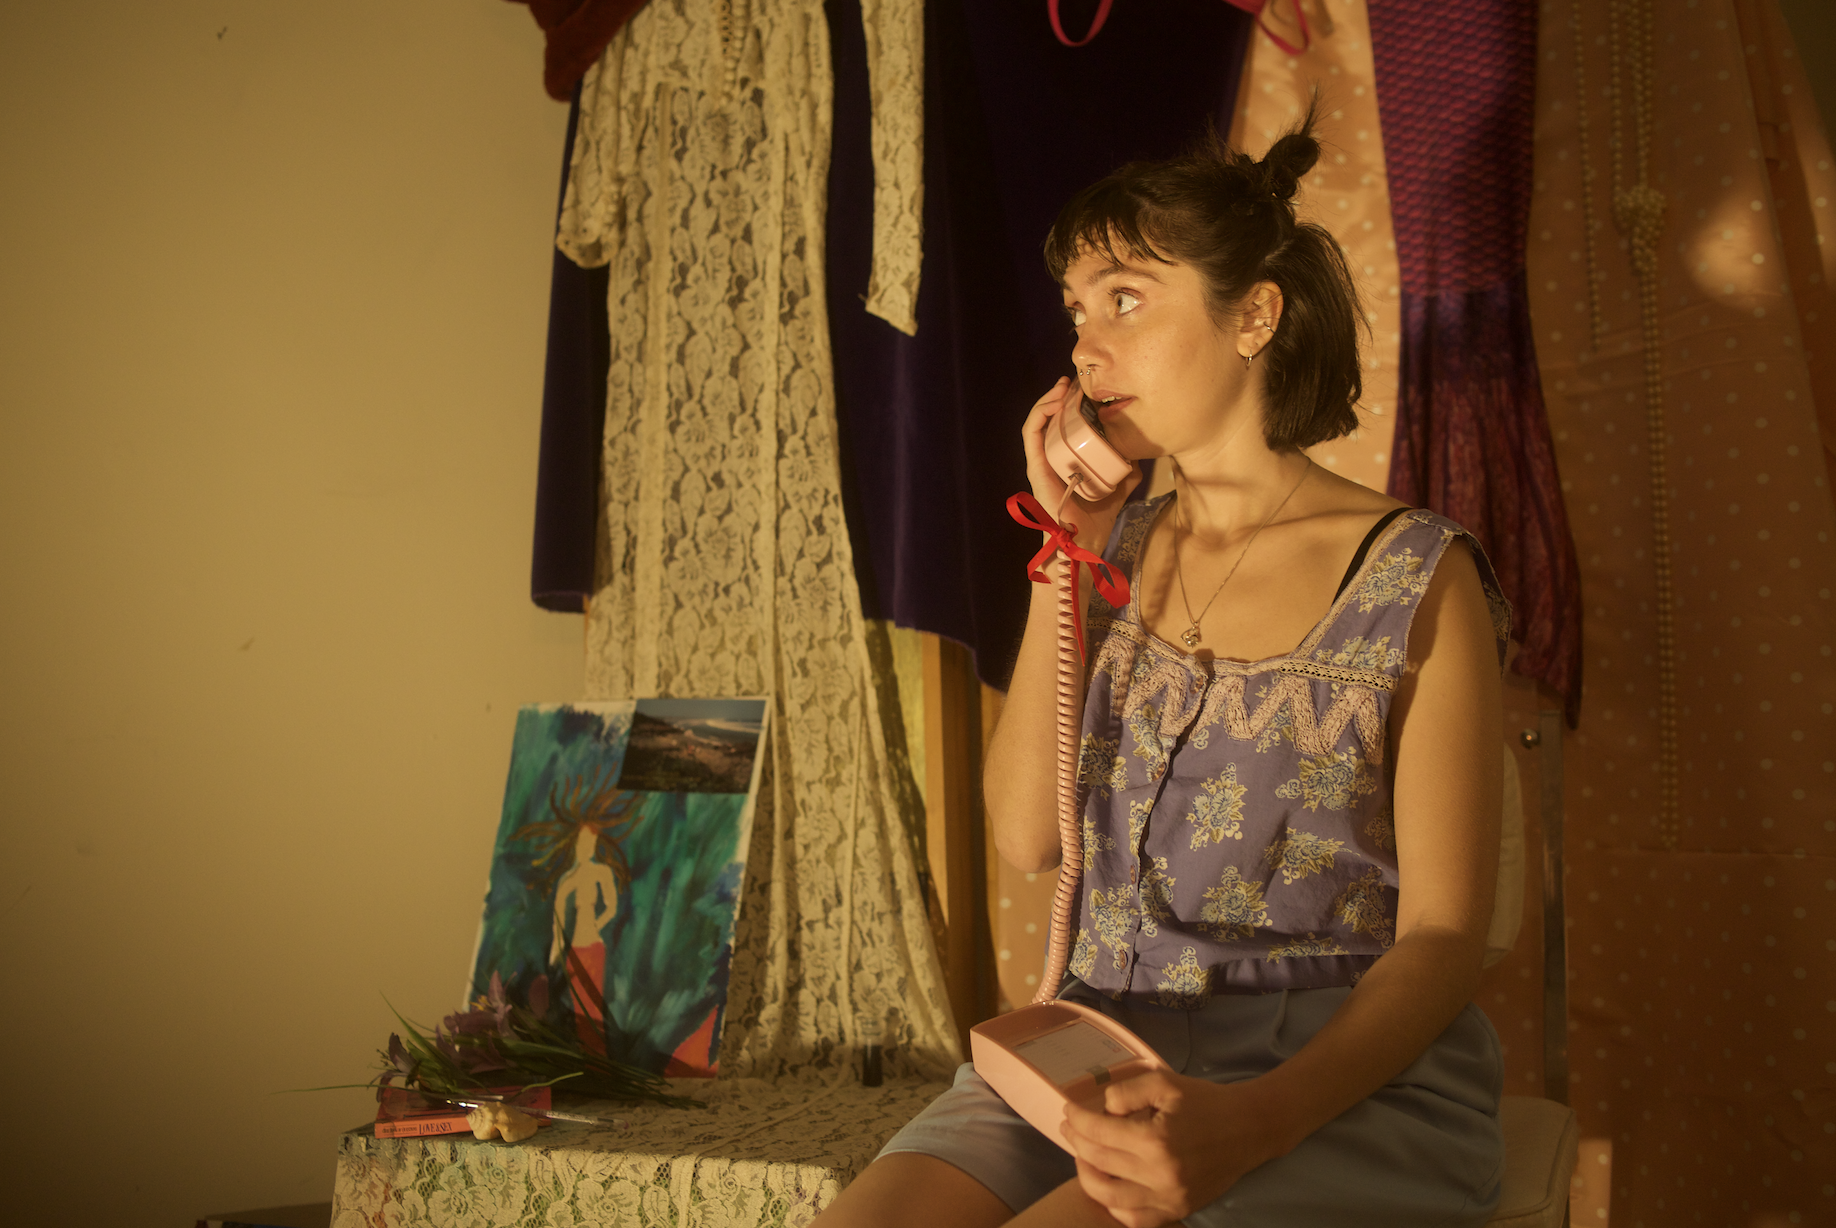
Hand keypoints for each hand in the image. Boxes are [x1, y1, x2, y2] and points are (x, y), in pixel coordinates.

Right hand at [1020, 377, 1140, 553]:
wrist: (1084, 541)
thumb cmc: (1096, 519)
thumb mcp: (1119, 485)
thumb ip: (1126, 469)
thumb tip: (1138, 453)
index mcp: (1065, 460)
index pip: (1063, 426)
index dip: (1071, 405)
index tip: (1086, 390)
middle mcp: (1050, 458)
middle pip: (1049, 420)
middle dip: (1059, 397)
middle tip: (1075, 381)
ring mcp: (1041, 462)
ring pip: (1038, 422)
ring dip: (1048, 400)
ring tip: (1064, 386)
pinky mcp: (1036, 466)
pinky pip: (1032, 434)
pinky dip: (1039, 414)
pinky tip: (1054, 401)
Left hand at [1059, 1070, 1283, 1227]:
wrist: (1249, 1128)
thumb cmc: (1205, 1102)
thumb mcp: (1164, 1082)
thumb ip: (1127, 1092)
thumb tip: (1103, 1110)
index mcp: (1156, 1139)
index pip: (1100, 1133)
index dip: (1078, 1120)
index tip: (1068, 1111)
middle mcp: (1160, 1174)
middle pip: (1100, 1164)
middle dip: (1077, 1143)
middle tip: (1070, 1129)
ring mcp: (1170, 1198)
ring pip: (1111, 1199)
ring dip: (1088, 1178)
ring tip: (1083, 1157)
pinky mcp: (1179, 1210)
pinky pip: (1136, 1219)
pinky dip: (1115, 1206)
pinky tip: (1109, 1186)